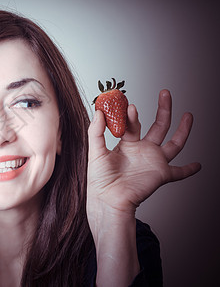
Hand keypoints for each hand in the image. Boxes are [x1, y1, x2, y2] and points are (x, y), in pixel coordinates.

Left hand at [87, 89, 200, 217]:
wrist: (108, 199)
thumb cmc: (99, 179)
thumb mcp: (95, 152)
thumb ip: (96, 131)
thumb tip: (98, 111)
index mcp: (126, 145)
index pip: (132, 124)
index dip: (131, 115)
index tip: (129, 105)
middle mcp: (142, 151)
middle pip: (157, 126)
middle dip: (163, 109)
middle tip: (165, 93)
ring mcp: (153, 162)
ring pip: (173, 143)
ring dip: (182, 130)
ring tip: (188, 115)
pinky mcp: (161, 174)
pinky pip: (179, 172)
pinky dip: (189, 169)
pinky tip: (198, 165)